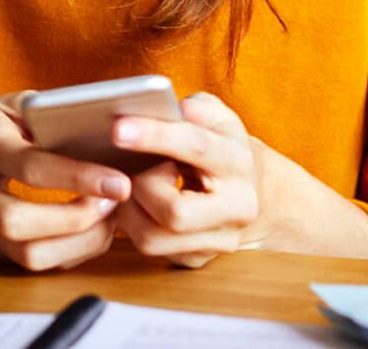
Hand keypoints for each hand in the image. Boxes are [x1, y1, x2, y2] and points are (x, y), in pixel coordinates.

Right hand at [0, 93, 132, 270]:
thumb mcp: (8, 106)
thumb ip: (48, 112)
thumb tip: (103, 127)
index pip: (30, 167)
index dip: (78, 177)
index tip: (119, 182)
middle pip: (20, 222)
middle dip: (77, 219)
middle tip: (113, 203)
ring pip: (26, 254)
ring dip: (78, 243)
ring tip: (108, 219)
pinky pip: (32, 263)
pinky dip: (70, 252)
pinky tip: (90, 231)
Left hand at [105, 93, 367, 266]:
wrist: (250, 190)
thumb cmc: (220, 145)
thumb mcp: (216, 117)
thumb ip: (196, 108)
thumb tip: (172, 109)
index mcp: (239, 163)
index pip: (196, 147)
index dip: (155, 136)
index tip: (118, 129)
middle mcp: (237, 208)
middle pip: (175, 212)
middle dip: (142, 188)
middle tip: (133, 168)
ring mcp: (219, 240)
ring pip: (154, 238)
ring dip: (130, 209)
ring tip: (134, 184)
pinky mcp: (198, 259)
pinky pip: (150, 249)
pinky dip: (132, 224)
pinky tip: (137, 203)